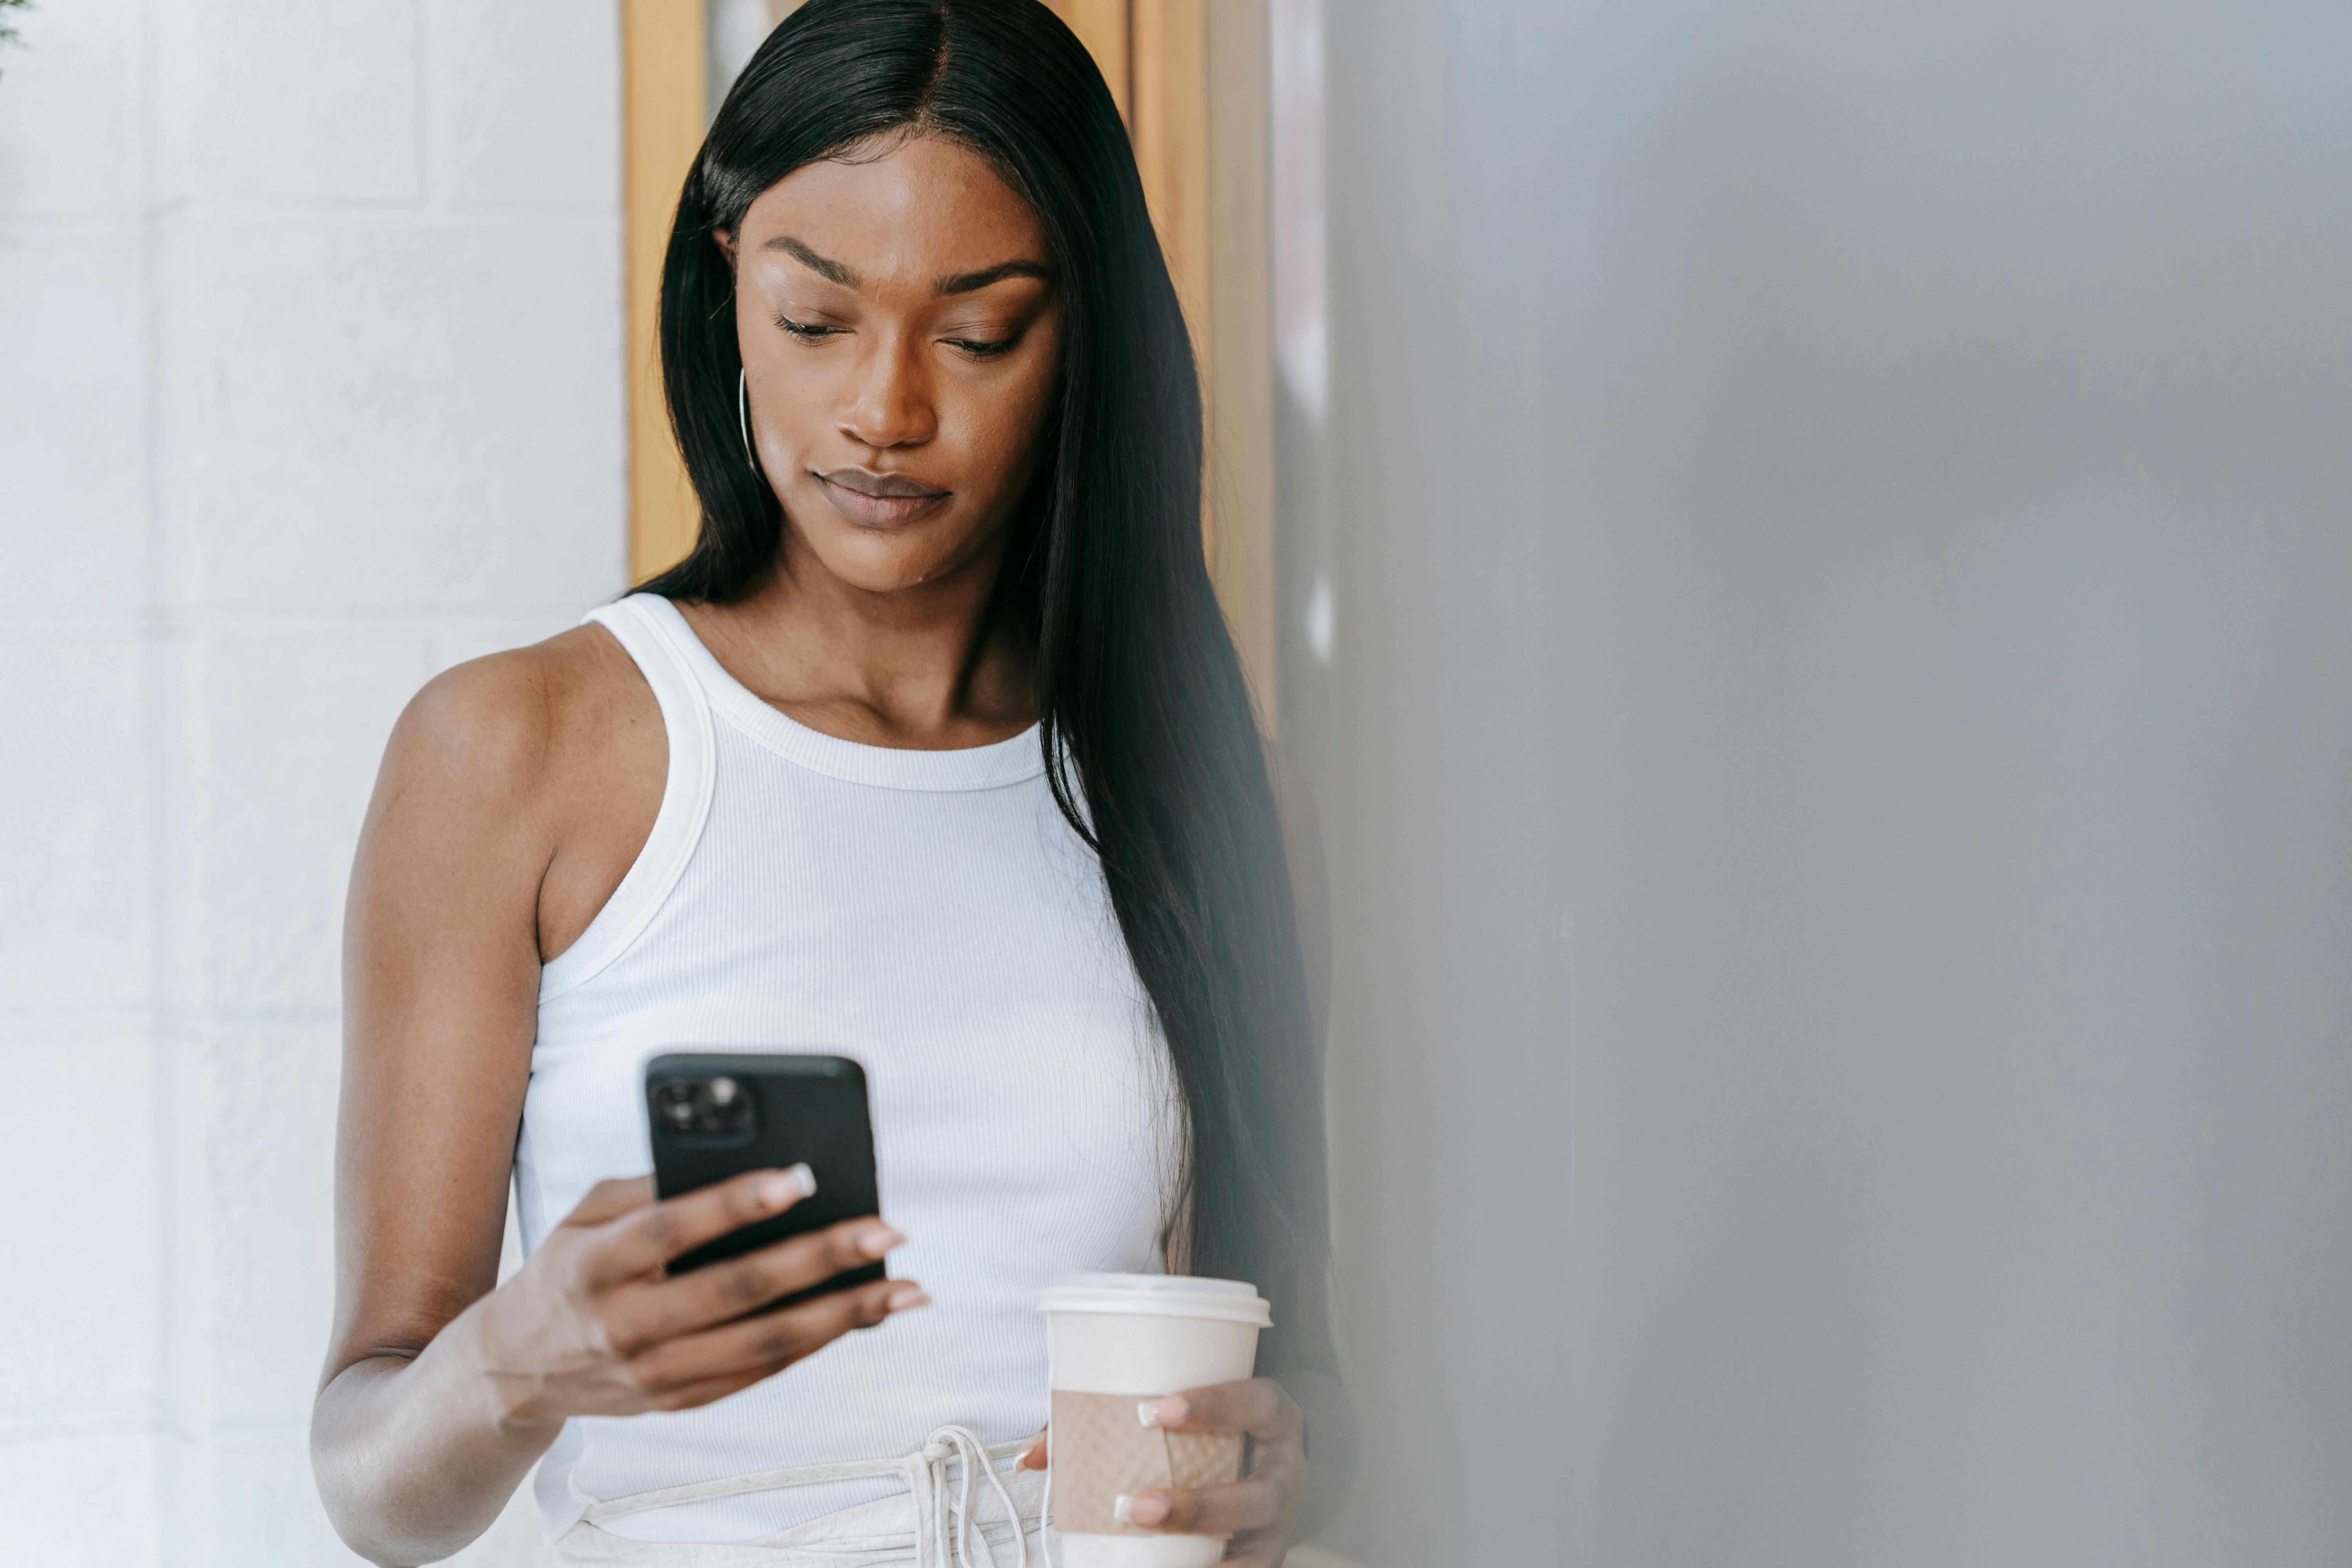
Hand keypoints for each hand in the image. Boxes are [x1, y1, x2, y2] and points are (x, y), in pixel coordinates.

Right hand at [460, 1170, 925, 1428]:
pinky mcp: (677, 1400)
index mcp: (598, 1263)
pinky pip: (759, 1371)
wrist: (512, 1369)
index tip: (799, 1176)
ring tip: (904, 1288)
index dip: (736, 1203)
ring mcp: (655, 1371)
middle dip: (822, 1258)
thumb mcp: (584, 1214)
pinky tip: (860, 1317)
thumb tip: (738, 1163)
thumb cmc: (567, 1268)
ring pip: (764, 1342)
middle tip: (886, 1230)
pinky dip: (815, 1344)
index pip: (673, 1227)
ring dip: (844, 1314)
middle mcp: (627, 1322)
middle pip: (738, 1288)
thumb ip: (650, 1188)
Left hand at [1018, 1378, 1306, 1565]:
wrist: (1256, 1452)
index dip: (1214, 1404)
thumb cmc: (1203, 1429)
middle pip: (1258, 1494)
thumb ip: (1104, 1425)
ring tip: (1151, 1553)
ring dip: (1202, 1554)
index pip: (1255, 1402)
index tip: (1153, 1409)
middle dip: (1198, 1506)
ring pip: (1257, 1547)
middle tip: (1136, 1507)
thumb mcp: (1171, 1414)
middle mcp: (1287, 1470)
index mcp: (1271, 1416)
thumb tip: (1030, 1458)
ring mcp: (1282, 1521)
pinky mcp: (1268, 1553)